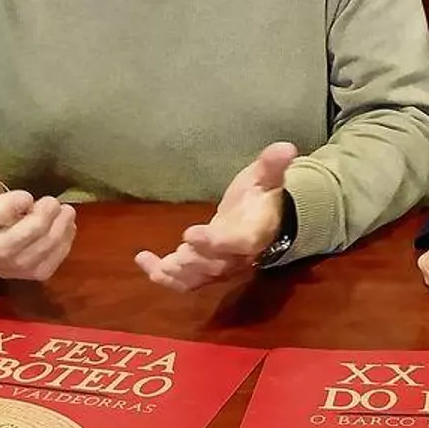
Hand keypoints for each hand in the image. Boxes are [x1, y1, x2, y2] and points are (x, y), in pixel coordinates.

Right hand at [0, 112, 76, 279]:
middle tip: (53, 202)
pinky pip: (43, 268)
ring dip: (54, 236)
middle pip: (7, 246)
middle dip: (36, 225)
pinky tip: (67, 227)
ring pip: (28, 260)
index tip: (26, 195)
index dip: (2, 211)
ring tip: (66, 211)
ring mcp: (0, 265)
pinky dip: (60, 249)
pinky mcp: (19, 273)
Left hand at [135, 142, 296, 290]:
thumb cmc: (261, 196)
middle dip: (195, 262)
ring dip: (178, 275)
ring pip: (200, 279)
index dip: (215, 242)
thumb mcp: (267, 177)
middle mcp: (239, 257)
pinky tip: (142, 259)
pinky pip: (185, 280)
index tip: (190, 234)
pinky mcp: (205, 270)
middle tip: (176, 255)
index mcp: (254, 233)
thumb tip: (286, 147)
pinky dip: (163, 275)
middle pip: (217, 266)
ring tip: (157, 266)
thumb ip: (273, 164)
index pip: (238, 243)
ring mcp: (221, 266)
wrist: (264, 219)